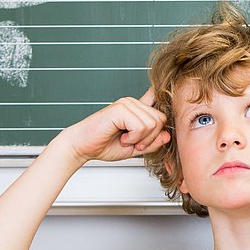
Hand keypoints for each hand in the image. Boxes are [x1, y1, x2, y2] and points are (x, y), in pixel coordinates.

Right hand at [53, 88, 169, 164]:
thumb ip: (152, 142)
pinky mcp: (120, 109)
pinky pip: (141, 126)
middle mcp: (133, 103)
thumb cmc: (104, 145)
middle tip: (134, 143)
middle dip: (150, 138)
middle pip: (161, 119)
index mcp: (137, 109)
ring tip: (125, 140)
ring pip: (153, 123)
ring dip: (141, 139)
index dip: (160, 126)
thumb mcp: (136, 147)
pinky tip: (121, 137)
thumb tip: (167, 135)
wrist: (82, 147)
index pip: (161, 109)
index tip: (148, 140)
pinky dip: (133, 138)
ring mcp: (126, 103)